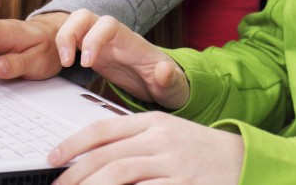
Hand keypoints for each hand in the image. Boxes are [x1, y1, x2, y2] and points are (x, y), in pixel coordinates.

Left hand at [48, 112, 243, 183]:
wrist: (242, 159)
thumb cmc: (199, 149)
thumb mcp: (167, 133)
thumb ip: (134, 140)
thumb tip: (94, 153)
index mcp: (153, 121)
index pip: (103, 129)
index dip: (73, 144)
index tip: (53, 158)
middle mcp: (160, 139)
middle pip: (106, 155)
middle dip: (75, 174)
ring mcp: (172, 163)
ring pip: (120, 174)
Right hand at [56, 9, 188, 108]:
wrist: (163, 86)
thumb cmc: (168, 83)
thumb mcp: (174, 87)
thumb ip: (170, 79)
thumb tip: (164, 69)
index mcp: (131, 42)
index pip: (108, 25)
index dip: (94, 39)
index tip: (88, 63)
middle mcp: (113, 38)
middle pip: (84, 16)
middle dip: (69, 32)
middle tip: (67, 61)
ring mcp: (101, 44)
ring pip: (75, 25)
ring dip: (63, 39)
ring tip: (64, 64)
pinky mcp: (93, 53)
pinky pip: (72, 41)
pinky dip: (62, 48)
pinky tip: (63, 66)